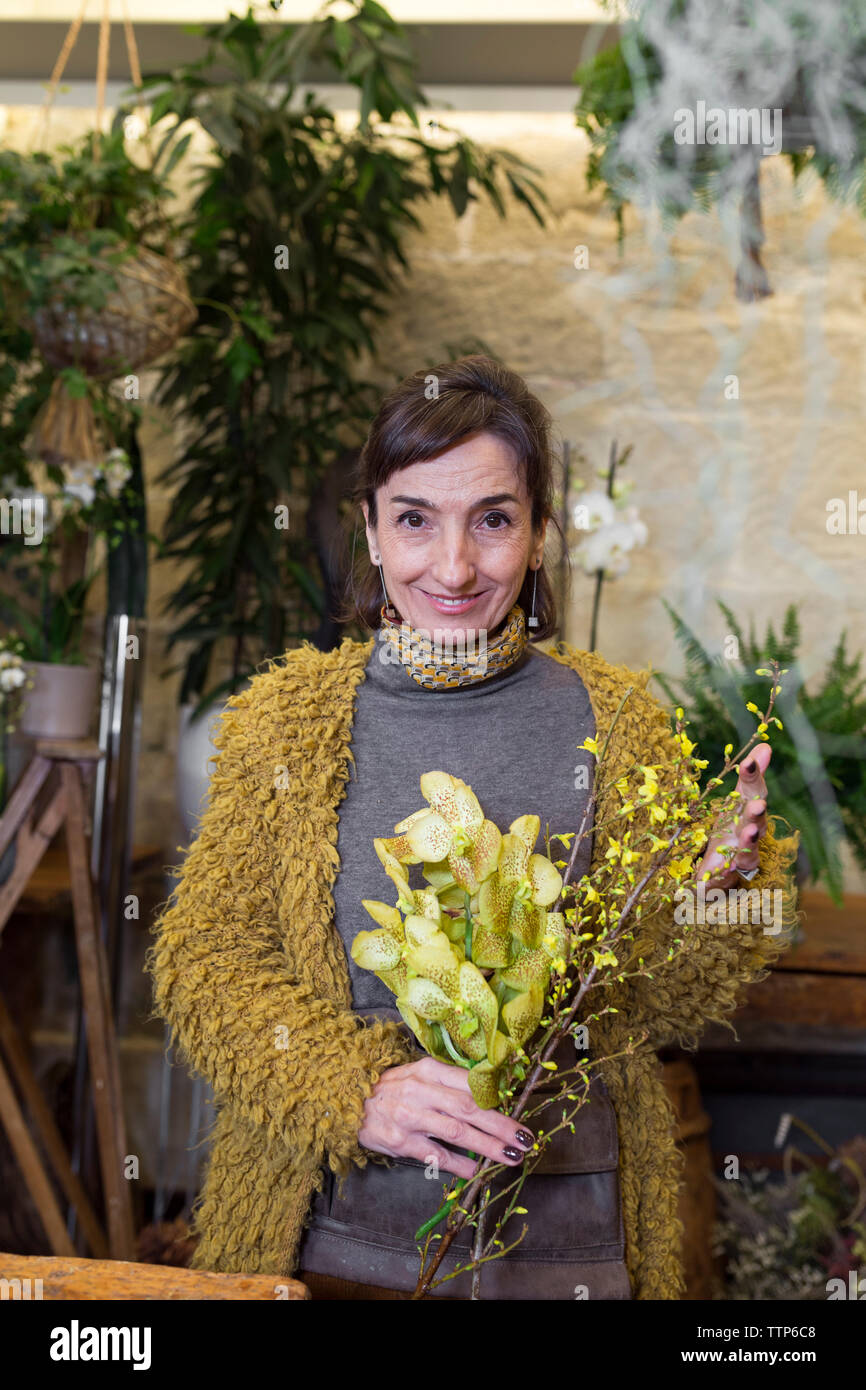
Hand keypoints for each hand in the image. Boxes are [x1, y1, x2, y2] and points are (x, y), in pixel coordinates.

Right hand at [358, 1056, 533, 1179]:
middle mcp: (421, 1090)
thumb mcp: (418, 1073)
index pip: (470, 1082)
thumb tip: (489, 1097)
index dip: (498, 1097)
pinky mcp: (400, 1141)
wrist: (345, 1100)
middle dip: (502, 1125)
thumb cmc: (391, 1088)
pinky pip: (436, 1155)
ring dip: (488, 1146)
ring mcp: (410, 1117)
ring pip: (458, 1132)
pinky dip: (459, 1164)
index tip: (521, 1109)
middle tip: (526, 1139)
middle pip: (470, 1108)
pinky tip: (477, 1171)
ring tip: (510, 1156)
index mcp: (429, 1070)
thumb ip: (448, 1082)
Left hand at [695, 744, 770, 891]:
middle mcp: (750, 831)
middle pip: (756, 821)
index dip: (753, 776)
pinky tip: (726, 868)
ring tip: (749, 833)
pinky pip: (728, 874)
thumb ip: (749, 777)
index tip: (749, 761)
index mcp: (748, 810)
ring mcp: (741, 854)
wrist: (721, 867)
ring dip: (749, 841)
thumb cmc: (731, 827)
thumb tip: (765, 744)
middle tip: (759, 805)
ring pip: (749, 849)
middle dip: (757, 813)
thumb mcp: (736, 799)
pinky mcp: (727, 874)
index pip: (753, 790)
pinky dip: (727, 871)